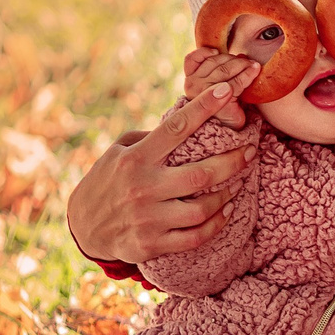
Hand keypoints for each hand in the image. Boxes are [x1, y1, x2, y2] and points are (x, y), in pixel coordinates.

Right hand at [66, 82, 259, 264]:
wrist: (83, 227)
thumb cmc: (107, 180)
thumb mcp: (118, 151)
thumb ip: (150, 138)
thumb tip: (186, 120)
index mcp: (135, 158)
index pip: (176, 128)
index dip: (204, 107)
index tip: (229, 90)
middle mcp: (142, 187)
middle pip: (200, 174)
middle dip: (233, 161)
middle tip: (251, 151)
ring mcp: (148, 218)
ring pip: (202, 208)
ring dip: (226, 195)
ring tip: (238, 183)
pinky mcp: (151, 244)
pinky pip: (194, 237)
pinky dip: (216, 224)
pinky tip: (226, 211)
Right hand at [180, 45, 258, 128]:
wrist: (228, 130)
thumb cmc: (224, 105)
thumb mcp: (215, 86)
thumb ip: (218, 70)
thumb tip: (240, 55)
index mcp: (189, 81)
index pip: (192, 59)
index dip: (205, 52)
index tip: (218, 51)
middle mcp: (192, 86)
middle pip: (214, 62)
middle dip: (233, 59)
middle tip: (247, 61)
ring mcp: (203, 94)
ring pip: (225, 69)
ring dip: (243, 64)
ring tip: (253, 65)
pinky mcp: (217, 102)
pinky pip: (236, 82)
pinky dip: (248, 74)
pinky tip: (255, 71)